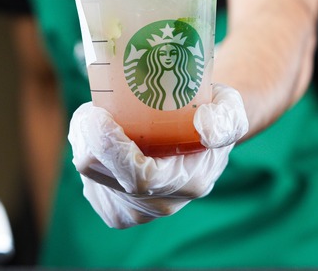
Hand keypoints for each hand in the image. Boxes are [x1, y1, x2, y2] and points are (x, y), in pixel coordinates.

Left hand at [68, 84, 247, 228]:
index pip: (138, 176)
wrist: (203, 137)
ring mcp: (134, 211)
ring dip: (86, 141)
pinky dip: (87, 151)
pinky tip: (103, 136)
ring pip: (89, 175)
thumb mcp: (230, 109)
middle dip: (88, 136)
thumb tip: (205, 129)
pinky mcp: (114, 209)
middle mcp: (159, 204)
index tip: (98, 114)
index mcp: (188, 183)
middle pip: (101, 175)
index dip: (111, 147)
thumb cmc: (213, 116)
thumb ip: (224, 119)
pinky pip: (87, 179)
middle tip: (96, 106)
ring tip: (104, 117)